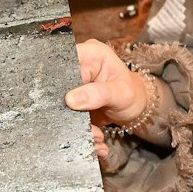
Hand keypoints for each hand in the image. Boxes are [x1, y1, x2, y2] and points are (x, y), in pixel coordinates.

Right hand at [68, 40, 153, 170]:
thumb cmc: (132, 93)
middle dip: (69, 109)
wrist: (133, 108)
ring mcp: (72, 84)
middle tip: (85, 126)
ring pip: (60, 103)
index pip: (65, 61)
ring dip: (74, 124)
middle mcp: (77, 65)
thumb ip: (98, 94)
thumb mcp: (121, 93)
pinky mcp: (69, 100)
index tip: (66, 102)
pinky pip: (66, 114)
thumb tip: (70, 99)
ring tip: (96, 136)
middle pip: (59, 84)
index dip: (60, 81)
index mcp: (90, 53)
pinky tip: (94, 138)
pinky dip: (78, 129)